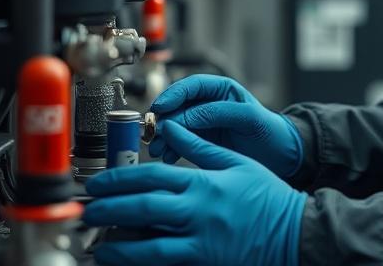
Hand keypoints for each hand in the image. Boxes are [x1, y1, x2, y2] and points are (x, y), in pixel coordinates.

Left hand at [84, 120, 306, 265]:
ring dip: (117, 242)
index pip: (151, 177)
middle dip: (108, 208)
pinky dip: (140, 259)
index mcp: (203, 182)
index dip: (119, 179)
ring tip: (97, 241)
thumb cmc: (269, 198)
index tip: (99, 183)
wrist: (296, 232)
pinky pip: (164, 260)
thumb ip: (200, 148)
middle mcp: (198, 210)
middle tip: (87, 210)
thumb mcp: (236, 163)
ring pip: (147, 242)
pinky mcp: (204, 260)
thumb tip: (173, 129)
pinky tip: (124, 259)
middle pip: (142, 207)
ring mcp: (200, 239)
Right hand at [150, 75, 302, 177]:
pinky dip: (171, 148)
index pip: (191, 86)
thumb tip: (185, 116)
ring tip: (157, 150)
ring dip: (163, 136)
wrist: (281, 157)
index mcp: (221, 90)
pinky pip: (180, 141)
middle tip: (153, 134)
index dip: (173, 95)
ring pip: (175, 125)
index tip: (160, 108)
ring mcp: (203, 123)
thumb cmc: (270, 132)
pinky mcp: (201, 142)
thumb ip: (218, 114)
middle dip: (163, 120)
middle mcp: (209, 104)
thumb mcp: (248, 119)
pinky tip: (167, 157)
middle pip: (178, 106)